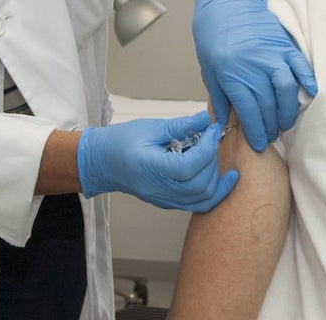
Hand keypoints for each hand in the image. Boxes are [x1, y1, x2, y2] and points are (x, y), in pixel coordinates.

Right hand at [77, 112, 238, 211]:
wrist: (102, 162)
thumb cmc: (121, 142)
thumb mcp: (149, 127)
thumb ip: (179, 126)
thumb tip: (204, 120)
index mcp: (150, 168)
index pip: (188, 167)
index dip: (206, 148)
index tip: (211, 130)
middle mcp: (159, 190)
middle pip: (199, 185)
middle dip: (212, 160)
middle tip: (211, 138)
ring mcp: (164, 199)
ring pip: (202, 199)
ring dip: (216, 177)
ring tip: (212, 153)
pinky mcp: (169, 202)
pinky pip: (198, 204)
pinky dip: (214, 192)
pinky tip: (222, 177)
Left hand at [193, 0, 316, 150]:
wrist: (225, 2)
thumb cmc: (213, 35)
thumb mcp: (209, 69)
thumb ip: (219, 96)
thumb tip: (225, 123)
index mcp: (232, 75)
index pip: (249, 112)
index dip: (255, 131)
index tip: (259, 143)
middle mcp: (254, 67)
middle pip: (268, 105)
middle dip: (271, 126)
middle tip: (272, 135)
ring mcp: (272, 55)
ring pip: (286, 90)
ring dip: (289, 110)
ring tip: (286, 121)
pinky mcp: (284, 44)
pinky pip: (300, 65)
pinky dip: (307, 80)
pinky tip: (309, 93)